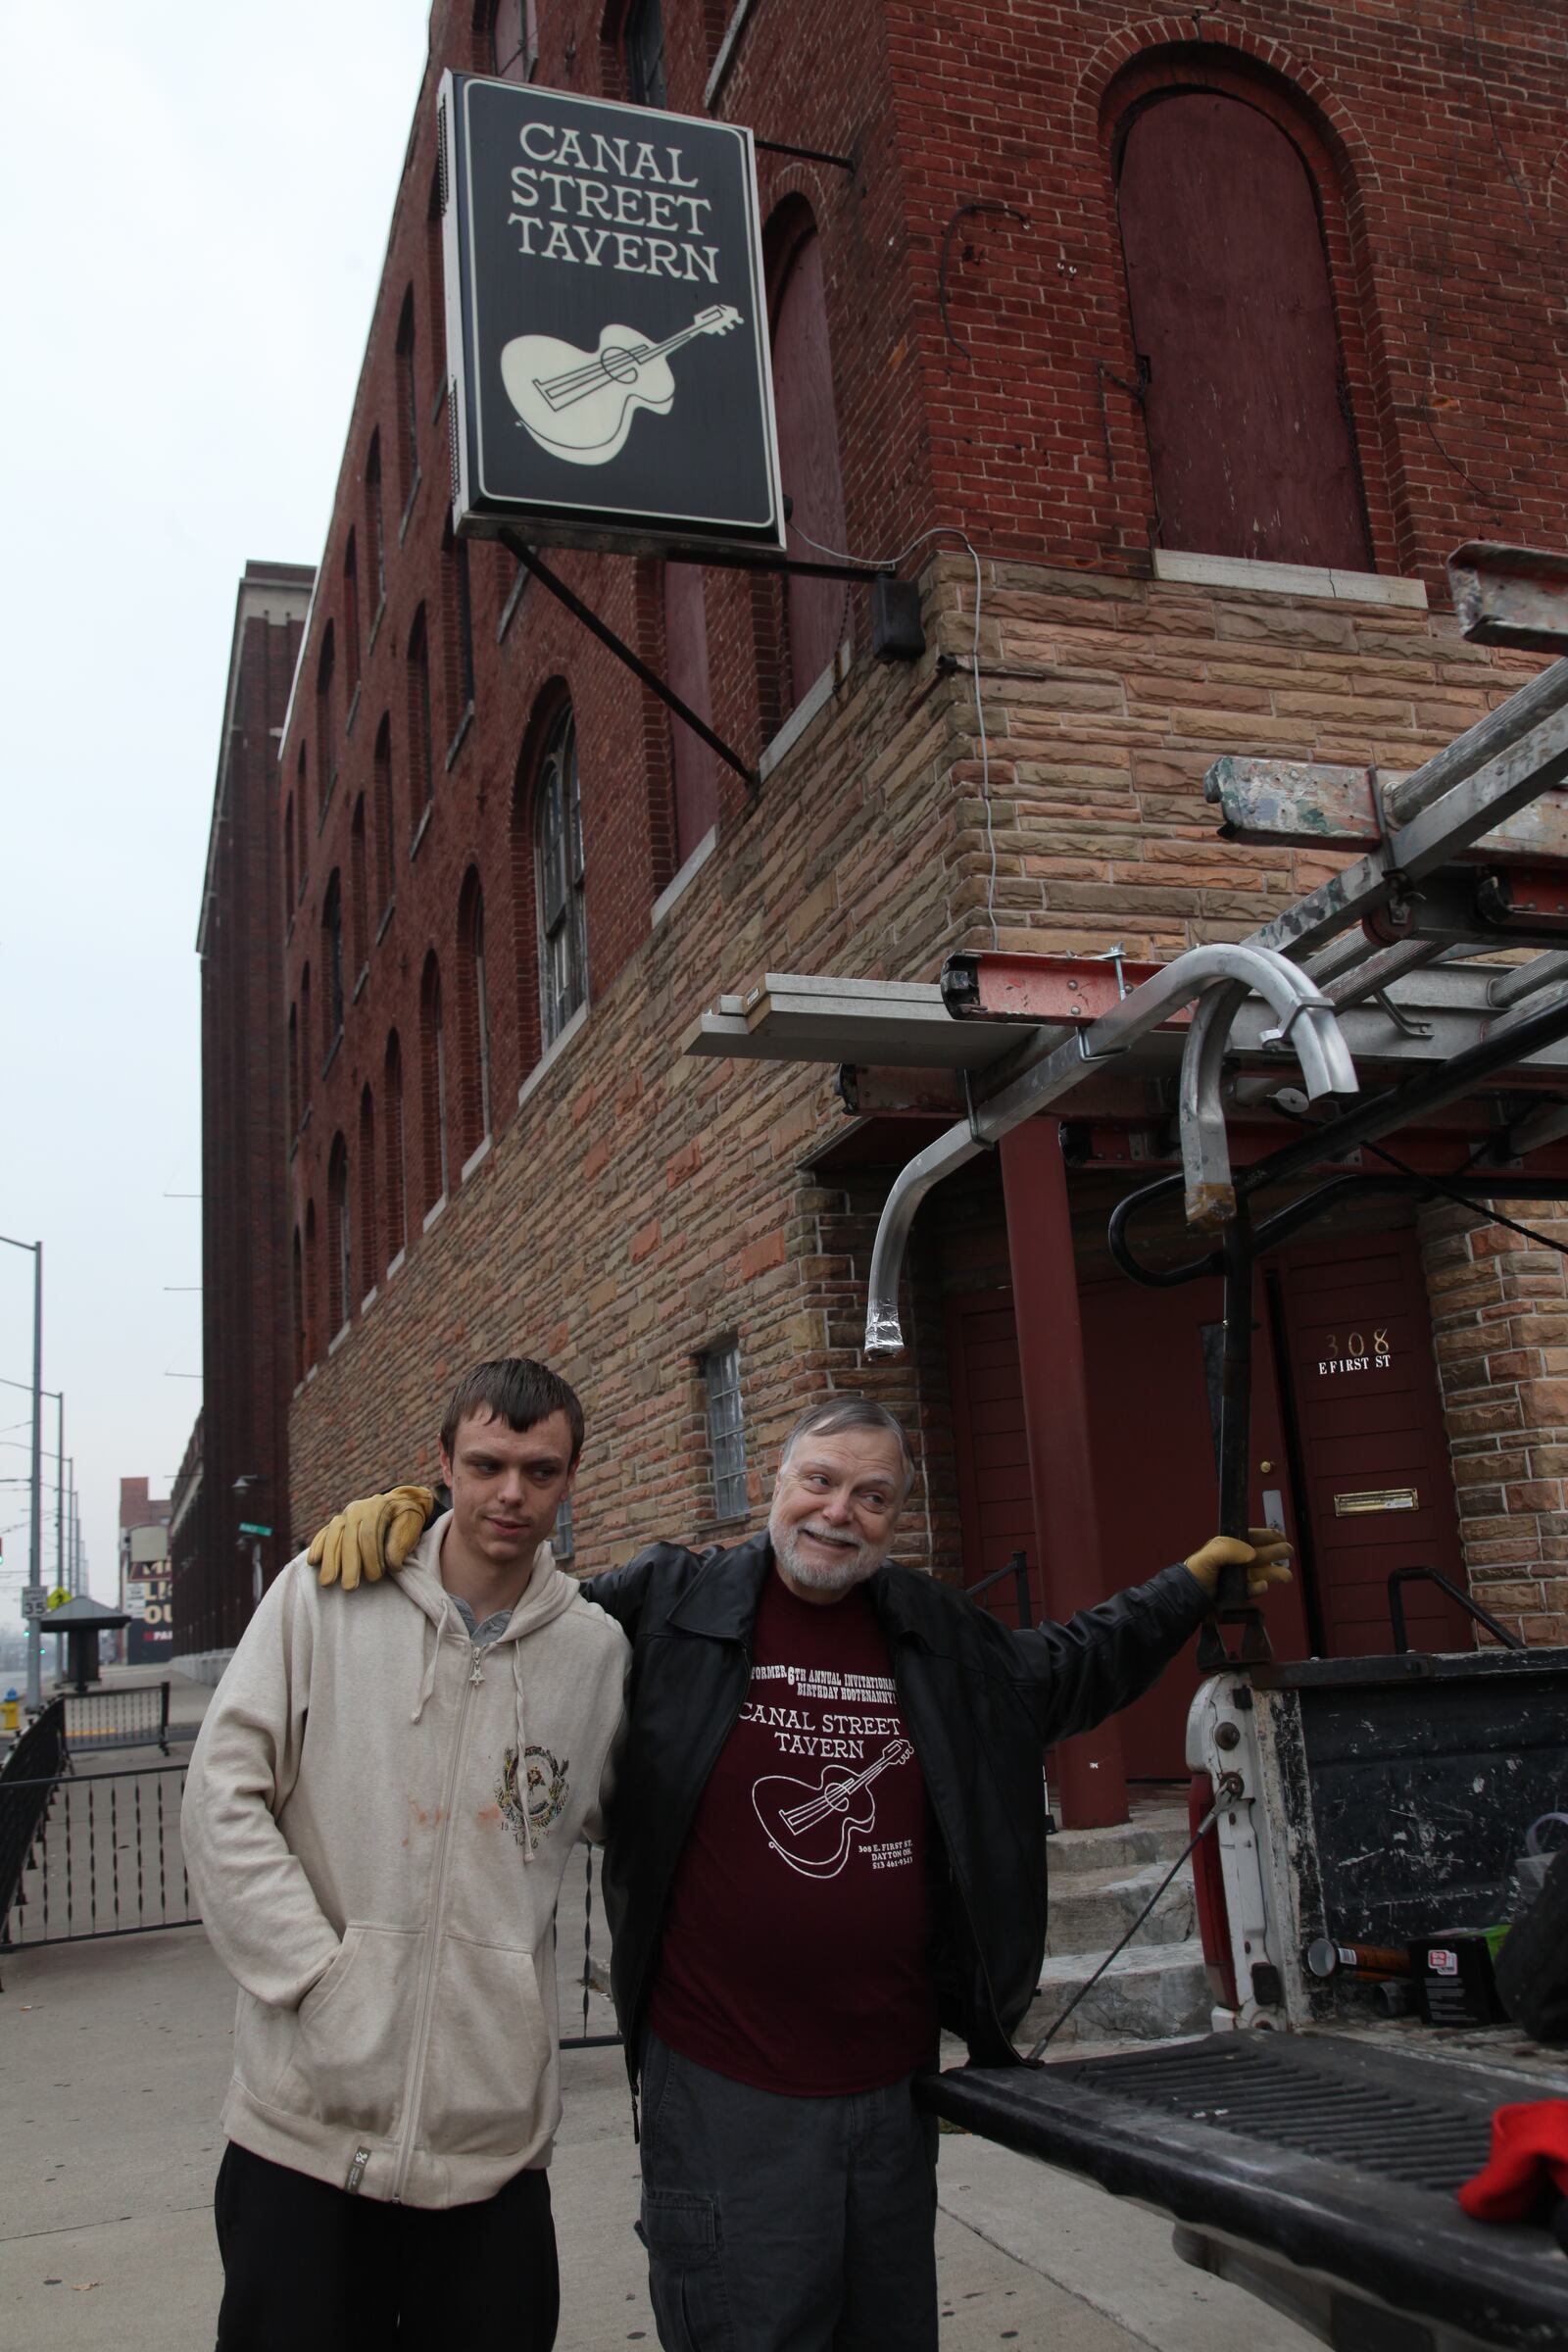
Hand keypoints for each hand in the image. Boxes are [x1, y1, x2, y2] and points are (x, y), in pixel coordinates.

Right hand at [308, 1486, 434, 1590]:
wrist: (399, 1502)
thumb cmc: (407, 1519)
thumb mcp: (411, 1526)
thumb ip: (401, 1544)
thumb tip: (392, 1564)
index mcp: (376, 1507)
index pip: (369, 1534)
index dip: (371, 1557)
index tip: (375, 1578)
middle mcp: (357, 1509)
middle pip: (348, 1538)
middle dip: (348, 1565)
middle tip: (349, 1588)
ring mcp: (344, 1515)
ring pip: (333, 1537)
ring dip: (329, 1561)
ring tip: (326, 1583)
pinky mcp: (337, 1523)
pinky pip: (324, 1534)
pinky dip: (318, 1546)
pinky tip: (313, 1561)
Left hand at [1184, 1528, 1293, 1601]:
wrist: (1188, 1597)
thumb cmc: (1196, 1572)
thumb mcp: (1209, 1554)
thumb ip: (1229, 1549)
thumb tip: (1251, 1554)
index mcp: (1228, 1547)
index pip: (1250, 1538)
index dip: (1266, 1536)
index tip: (1280, 1536)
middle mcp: (1235, 1560)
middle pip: (1260, 1554)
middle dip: (1275, 1552)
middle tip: (1289, 1551)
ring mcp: (1237, 1577)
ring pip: (1261, 1572)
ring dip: (1274, 1572)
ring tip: (1287, 1575)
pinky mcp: (1238, 1593)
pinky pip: (1252, 1589)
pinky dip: (1259, 1587)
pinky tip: (1263, 1585)